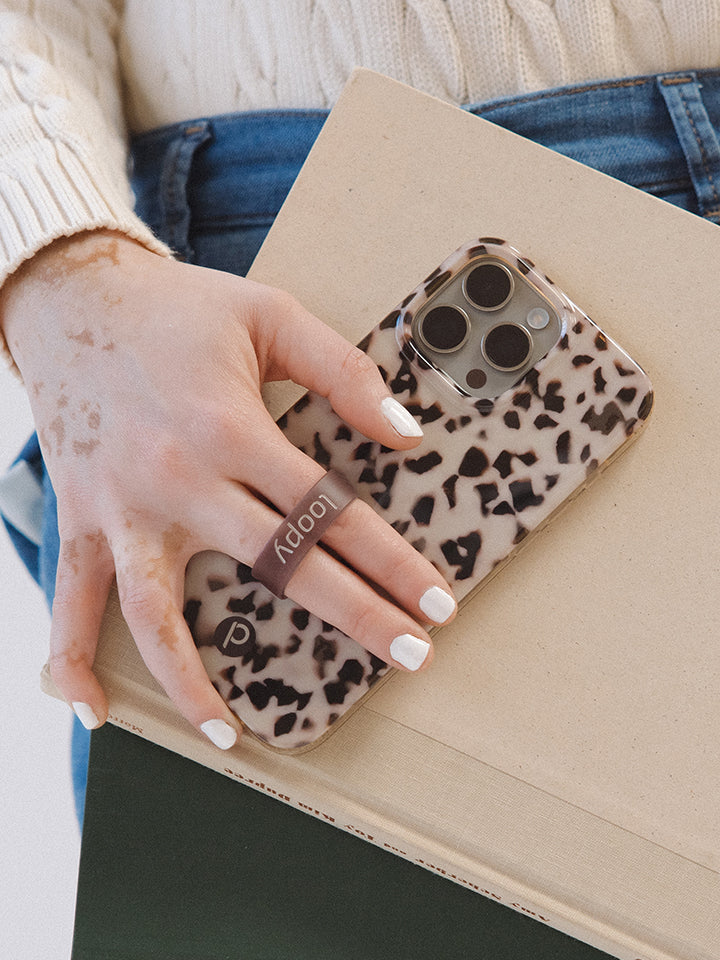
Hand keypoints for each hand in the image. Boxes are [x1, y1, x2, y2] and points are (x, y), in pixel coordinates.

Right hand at [0, 231, 456, 748]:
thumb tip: (409, 437)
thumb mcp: (271, 316)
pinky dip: (73, 660)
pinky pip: (73, 601)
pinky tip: (94, 712)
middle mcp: (176, 478)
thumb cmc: (180, 309)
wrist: (74, 301)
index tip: (435, 601)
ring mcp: (121, 509)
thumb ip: (343, 373)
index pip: (327, 511)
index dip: (390, 561)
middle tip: (409, 658)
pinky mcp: (79, 519)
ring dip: (196, 683)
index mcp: (228, 426)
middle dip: (352, 616)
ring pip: (159, 615)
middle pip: (274, 566)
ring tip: (233, 738)